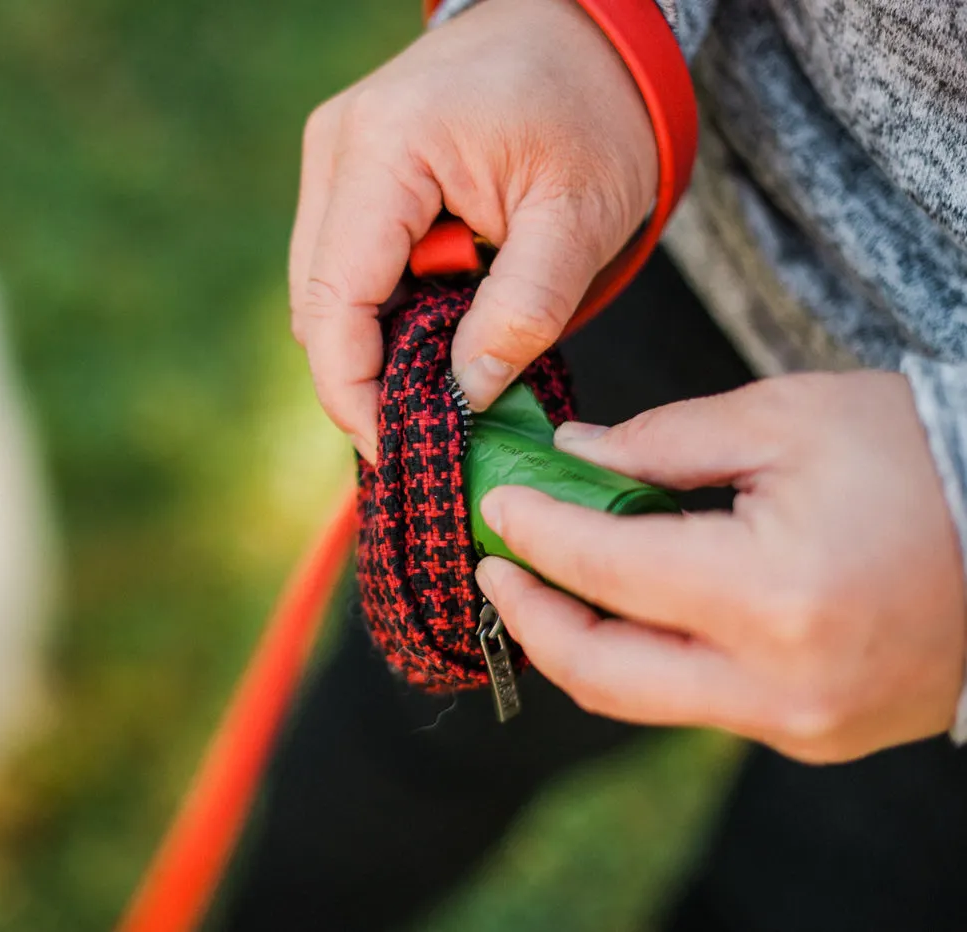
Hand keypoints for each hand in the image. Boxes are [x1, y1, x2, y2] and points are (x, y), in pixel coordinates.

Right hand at [290, 0, 656, 461]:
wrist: (585, 18)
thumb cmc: (594, 104)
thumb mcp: (581, 217)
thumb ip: (521, 315)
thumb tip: (463, 398)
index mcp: (387, 150)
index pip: (334, 303)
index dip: (353, 391)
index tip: (398, 447)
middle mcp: (338, 146)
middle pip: (316, 303)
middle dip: (368, 371)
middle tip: (441, 414)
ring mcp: (334, 151)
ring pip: (324, 287)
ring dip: (378, 337)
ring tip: (453, 355)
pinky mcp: (348, 162)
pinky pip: (344, 259)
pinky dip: (384, 302)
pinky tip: (441, 311)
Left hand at [475, 372, 966, 762]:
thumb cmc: (921, 459)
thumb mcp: (787, 419)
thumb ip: (660, 444)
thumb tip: (570, 460)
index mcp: (771, 594)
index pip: (603, 568)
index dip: (533, 533)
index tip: (495, 503)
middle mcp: (778, 683)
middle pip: (598, 669)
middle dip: (528, 615)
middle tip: (493, 565)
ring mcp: (799, 724)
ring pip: (641, 697)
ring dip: (580, 641)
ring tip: (545, 582)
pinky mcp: (813, 735)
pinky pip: (697, 702)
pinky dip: (647, 656)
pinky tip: (627, 607)